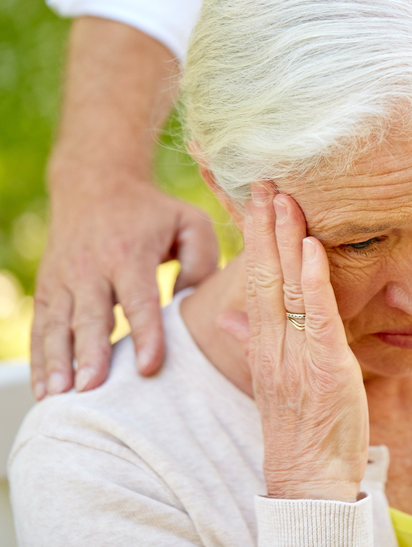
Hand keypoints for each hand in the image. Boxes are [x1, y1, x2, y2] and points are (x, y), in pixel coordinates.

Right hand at [31, 177, 218, 398]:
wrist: (95, 183)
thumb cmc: (153, 211)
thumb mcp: (189, 222)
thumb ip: (202, 260)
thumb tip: (194, 304)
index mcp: (130, 253)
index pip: (138, 299)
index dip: (145, 333)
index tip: (149, 366)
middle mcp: (92, 267)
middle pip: (91, 316)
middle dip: (91, 354)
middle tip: (94, 388)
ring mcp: (64, 279)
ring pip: (58, 325)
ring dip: (58, 362)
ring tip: (61, 395)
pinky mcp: (48, 288)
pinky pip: (42, 327)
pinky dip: (40, 359)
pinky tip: (45, 390)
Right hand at [245, 184, 367, 501]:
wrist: (309, 476)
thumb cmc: (301, 426)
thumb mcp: (273, 378)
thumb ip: (251, 340)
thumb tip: (228, 314)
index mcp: (262, 343)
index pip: (254, 279)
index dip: (254, 237)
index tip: (254, 198)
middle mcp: (272, 343)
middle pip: (264, 274)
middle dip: (264, 225)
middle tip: (265, 179)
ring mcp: (295, 354)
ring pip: (287, 286)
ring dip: (286, 239)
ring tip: (284, 196)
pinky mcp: (323, 366)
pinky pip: (316, 315)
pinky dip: (314, 279)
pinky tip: (313, 247)